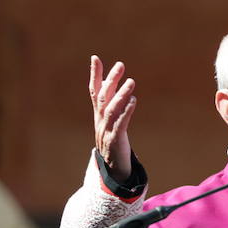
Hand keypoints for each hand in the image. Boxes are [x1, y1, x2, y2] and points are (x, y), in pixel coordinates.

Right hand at [90, 55, 136, 181]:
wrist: (113, 169)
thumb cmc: (114, 141)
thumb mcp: (111, 122)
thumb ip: (114, 105)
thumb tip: (120, 88)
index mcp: (98, 114)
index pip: (94, 91)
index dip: (95, 75)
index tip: (95, 58)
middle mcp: (100, 120)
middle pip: (103, 97)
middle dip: (111, 80)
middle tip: (120, 65)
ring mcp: (106, 130)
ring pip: (111, 109)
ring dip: (120, 94)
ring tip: (131, 82)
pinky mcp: (115, 140)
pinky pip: (120, 124)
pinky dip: (126, 111)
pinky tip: (133, 101)